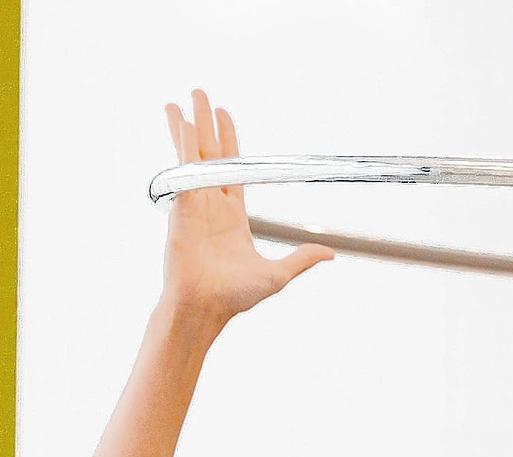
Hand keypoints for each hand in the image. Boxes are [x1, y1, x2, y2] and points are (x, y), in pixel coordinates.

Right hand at [160, 88, 334, 323]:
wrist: (207, 306)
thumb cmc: (235, 296)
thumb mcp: (277, 275)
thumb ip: (301, 259)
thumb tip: (330, 253)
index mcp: (232, 216)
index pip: (232, 169)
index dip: (229, 141)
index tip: (225, 116)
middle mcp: (211, 205)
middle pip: (209, 154)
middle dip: (205, 123)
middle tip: (201, 94)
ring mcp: (194, 203)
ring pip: (191, 156)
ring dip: (186, 126)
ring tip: (181, 100)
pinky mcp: (182, 207)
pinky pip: (184, 169)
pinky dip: (182, 146)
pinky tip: (181, 123)